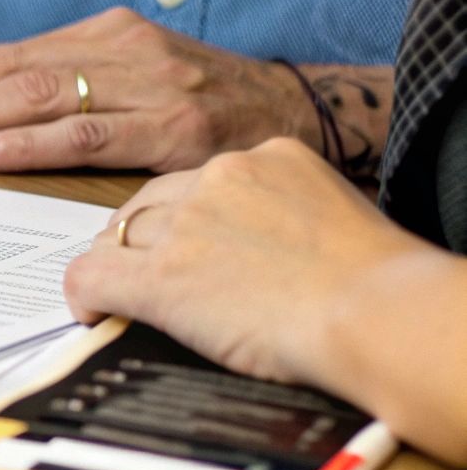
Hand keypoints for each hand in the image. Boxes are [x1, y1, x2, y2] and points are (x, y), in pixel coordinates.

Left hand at [0, 7, 307, 172]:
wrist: (306, 114)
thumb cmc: (208, 105)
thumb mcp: (140, 80)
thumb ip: (77, 91)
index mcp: (108, 35)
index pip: (8, 55)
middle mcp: (123, 49)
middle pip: (11, 71)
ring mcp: (151, 85)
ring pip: (39, 97)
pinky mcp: (176, 127)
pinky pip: (87, 135)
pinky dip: (29, 143)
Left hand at [62, 138, 419, 384]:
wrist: (379, 313)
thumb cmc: (383, 286)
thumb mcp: (339, 219)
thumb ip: (293, 217)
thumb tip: (265, 250)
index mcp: (270, 156)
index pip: (200, 179)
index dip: (185, 214)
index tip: (186, 241)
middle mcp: (220, 176)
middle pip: (153, 202)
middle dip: (143, 236)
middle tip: (141, 267)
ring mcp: (187, 224)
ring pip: (123, 236)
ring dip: (120, 264)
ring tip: (119, 295)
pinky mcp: (162, 276)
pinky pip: (95, 275)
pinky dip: (85, 294)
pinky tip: (92, 312)